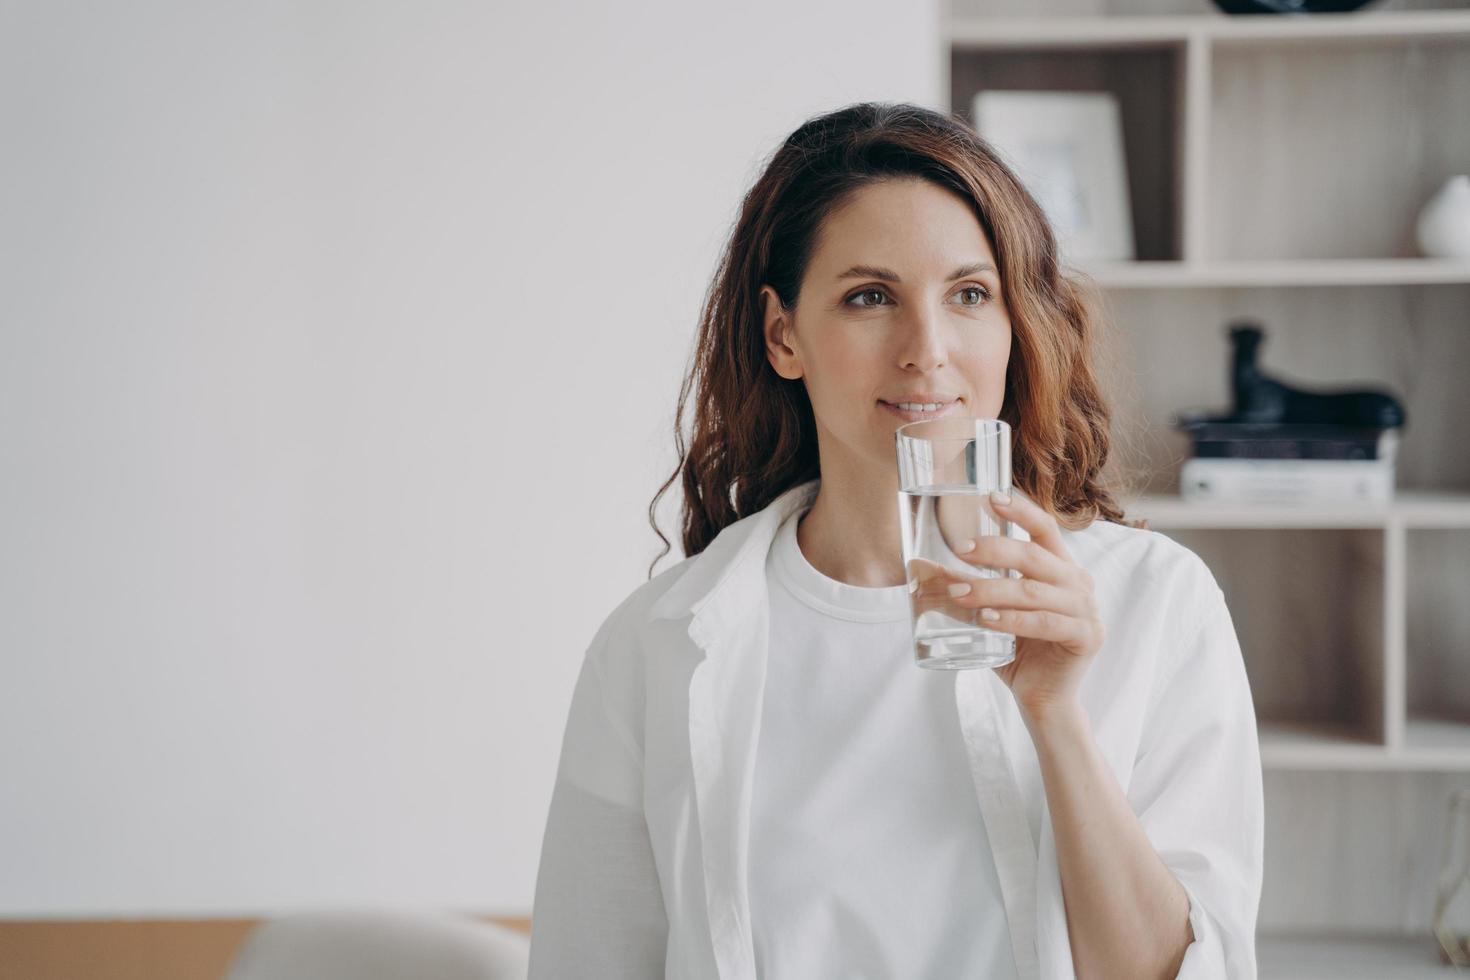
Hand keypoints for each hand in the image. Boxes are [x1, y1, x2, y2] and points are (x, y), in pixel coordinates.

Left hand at [908, 489, 1103, 720]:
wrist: (1043, 699)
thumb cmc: (1017, 650)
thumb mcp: (989, 611)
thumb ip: (963, 587)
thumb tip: (917, 567)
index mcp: (1060, 567)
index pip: (1044, 528)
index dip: (1020, 510)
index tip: (990, 498)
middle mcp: (1078, 582)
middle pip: (1034, 556)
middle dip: (994, 551)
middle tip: (960, 551)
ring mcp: (1087, 610)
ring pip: (1033, 591)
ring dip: (992, 589)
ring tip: (959, 592)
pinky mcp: (1087, 637)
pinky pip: (1045, 623)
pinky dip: (1013, 620)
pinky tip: (987, 619)